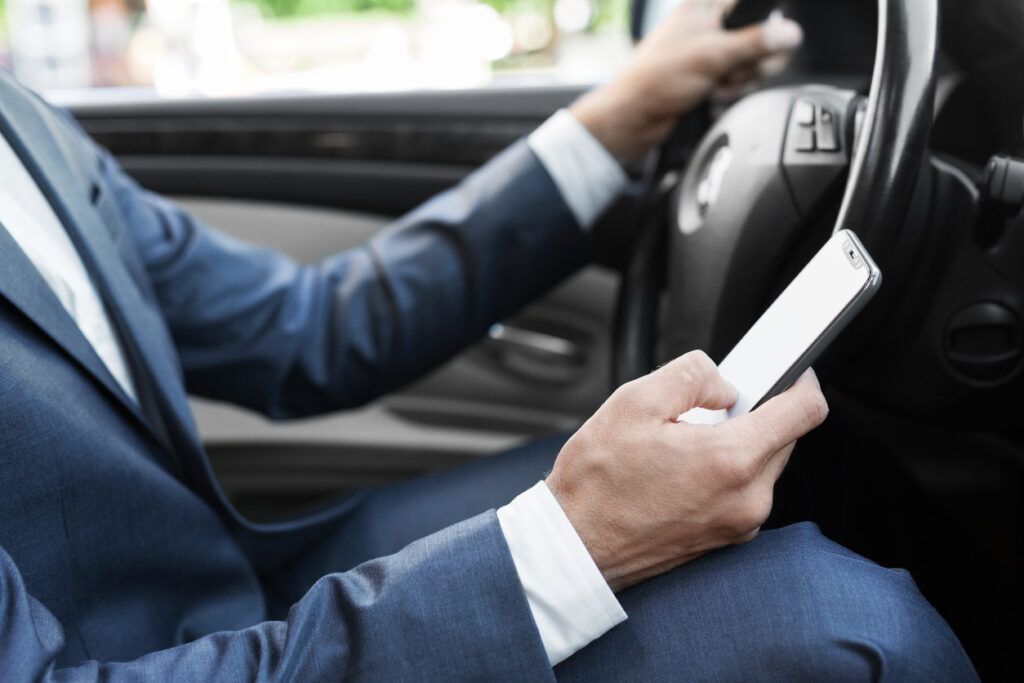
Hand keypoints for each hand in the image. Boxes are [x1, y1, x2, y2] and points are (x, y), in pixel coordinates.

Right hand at [545, 351, 826, 590]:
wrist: (576, 547)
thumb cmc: (596, 484)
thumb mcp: (633, 402)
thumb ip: (691, 375)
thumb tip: (724, 383)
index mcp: (731, 460)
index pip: (805, 410)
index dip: (800, 380)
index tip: (788, 371)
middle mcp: (747, 498)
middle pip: (785, 437)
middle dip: (755, 413)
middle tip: (706, 409)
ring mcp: (740, 523)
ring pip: (764, 464)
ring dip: (738, 444)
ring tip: (684, 443)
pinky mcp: (728, 538)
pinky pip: (745, 491)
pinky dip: (726, 473)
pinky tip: (682, 470)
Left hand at [571, 0, 803, 163]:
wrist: (634, 119)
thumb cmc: (656, 80)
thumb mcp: (713, 56)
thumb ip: (757, 42)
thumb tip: (791, 33)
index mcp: (704, 5)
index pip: (749, 3)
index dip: (763, 22)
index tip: (761, 43)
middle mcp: (707, 25)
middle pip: (759, 33)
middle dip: (753, 58)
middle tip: (733, 70)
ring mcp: (709, 52)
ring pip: (751, 59)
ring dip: (740, 78)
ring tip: (716, 86)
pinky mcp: (709, 75)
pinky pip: (737, 79)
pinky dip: (730, 90)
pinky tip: (713, 96)